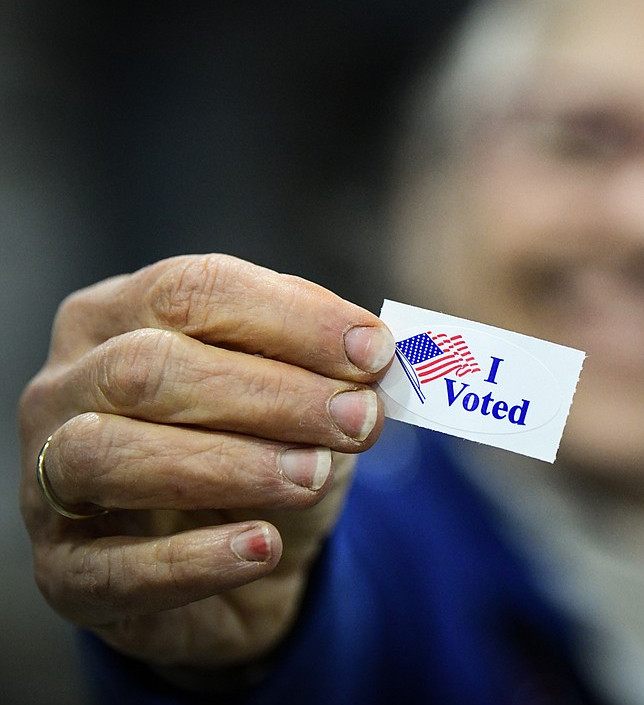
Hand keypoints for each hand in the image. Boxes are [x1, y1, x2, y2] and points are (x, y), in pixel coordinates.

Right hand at [18, 254, 392, 668]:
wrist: (249, 564)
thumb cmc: (266, 450)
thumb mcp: (303, 396)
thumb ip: (329, 367)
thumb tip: (371, 355)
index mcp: (119, 316)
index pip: (191, 291)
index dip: (290, 318)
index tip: (373, 352)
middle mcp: (67, 387)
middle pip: (151, 367)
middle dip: (270, 394)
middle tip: (358, 421)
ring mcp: (48, 480)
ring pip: (113, 455)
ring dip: (229, 465)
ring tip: (313, 477)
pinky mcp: (65, 574)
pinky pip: (112, 568)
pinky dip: (194, 560)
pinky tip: (262, 548)